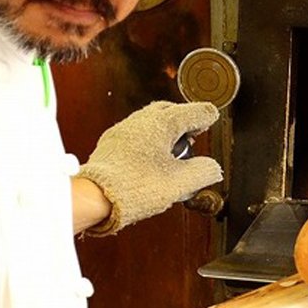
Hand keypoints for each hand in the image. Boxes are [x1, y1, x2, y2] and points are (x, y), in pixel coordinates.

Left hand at [78, 100, 222, 234]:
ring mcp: (123, 131)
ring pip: (150, 121)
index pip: (191, 112)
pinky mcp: (112, 144)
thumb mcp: (180, 182)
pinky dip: (150, 138)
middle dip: (184, 118)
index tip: (211, 116)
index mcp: (161, 124)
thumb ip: (203, 172)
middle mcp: (140, 121)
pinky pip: (136, 133)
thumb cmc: (134, 186)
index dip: (205, 115)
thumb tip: (212, 168)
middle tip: (196, 130)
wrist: (95, 196)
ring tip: (176, 147)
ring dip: (166, 129)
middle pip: (168, 110)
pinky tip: (153, 156)